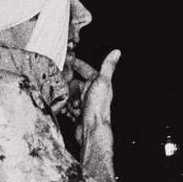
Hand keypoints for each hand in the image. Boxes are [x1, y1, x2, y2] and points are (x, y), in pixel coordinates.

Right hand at [78, 49, 120, 173]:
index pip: (85, 69)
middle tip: (76, 99)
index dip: (76, 64)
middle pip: (74, 83)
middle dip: (72, 91)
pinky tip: (67, 112)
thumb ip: (108, 66)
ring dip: (69, 101)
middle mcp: (91, 92)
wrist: (91, 130)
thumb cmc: (98, 107)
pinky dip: (65, 109)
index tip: (67, 60)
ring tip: (75, 108)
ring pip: (69, 95)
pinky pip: (66, 107)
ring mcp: (83, 103)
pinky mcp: (76, 113)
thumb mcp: (102, 82)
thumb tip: (117, 52)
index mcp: (97, 83)